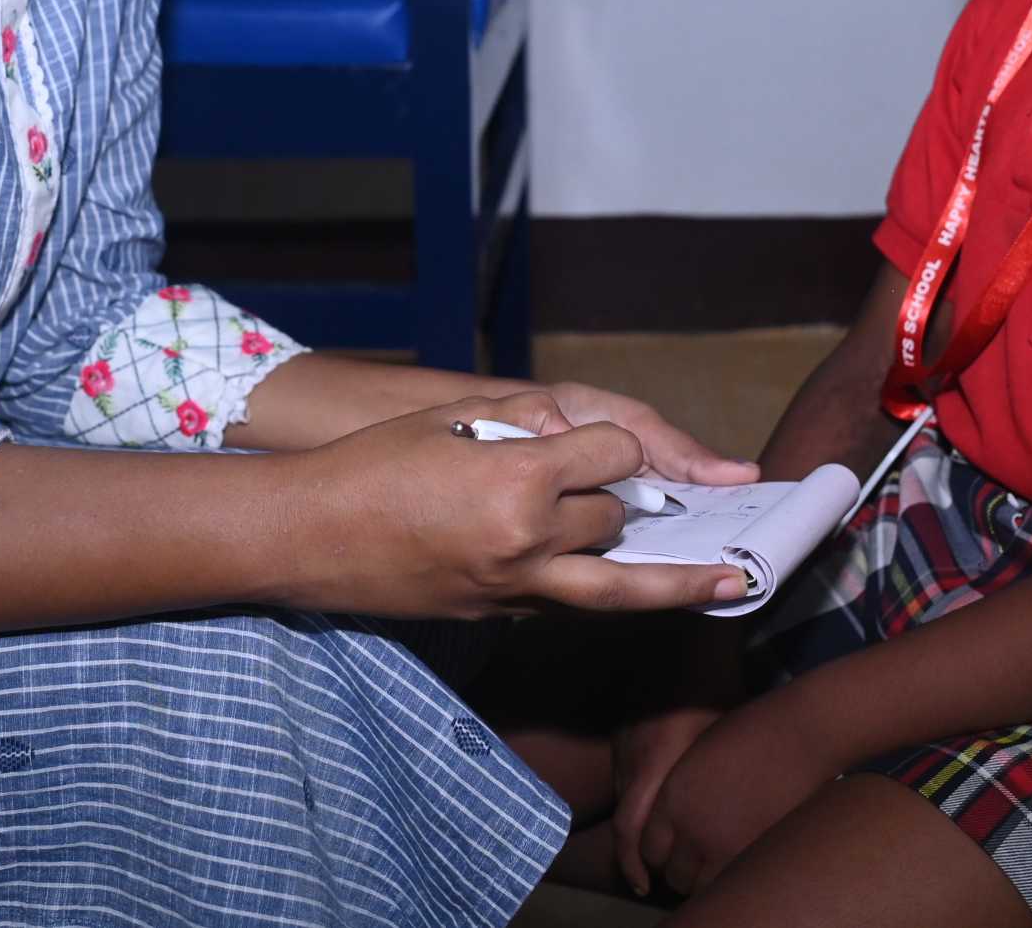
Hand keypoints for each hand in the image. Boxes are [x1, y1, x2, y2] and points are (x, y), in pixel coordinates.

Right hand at [276, 391, 749, 619]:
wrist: (311, 534)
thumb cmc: (375, 462)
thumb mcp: (453, 416)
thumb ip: (525, 419)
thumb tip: (578, 433)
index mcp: (519, 480)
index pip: (613, 457)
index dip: (614, 447)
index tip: (606, 445)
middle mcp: (527, 540)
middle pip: (614, 519)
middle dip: (618, 500)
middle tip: (625, 491)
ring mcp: (513, 587)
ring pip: (614, 585)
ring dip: (654, 572)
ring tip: (719, 579)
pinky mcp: (496, 615)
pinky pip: (571, 608)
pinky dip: (607, 598)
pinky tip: (639, 594)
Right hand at [610, 703, 722, 895]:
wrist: (687, 641)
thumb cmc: (716, 688)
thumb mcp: (724, 738)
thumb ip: (717, 782)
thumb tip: (732, 827)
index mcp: (656, 762)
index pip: (633, 827)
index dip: (637, 863)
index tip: (649, 884)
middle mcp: (632, 759)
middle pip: (622, 822)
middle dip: (630, 859)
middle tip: (645, 881)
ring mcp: (622, 746)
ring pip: (623, 799)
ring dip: (635, 827)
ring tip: (656, 848)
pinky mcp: (620, 734)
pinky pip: (624, 776)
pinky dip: (636, 799)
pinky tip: (655, 804)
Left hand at [637, 690, 838, 895]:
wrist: (798, 735)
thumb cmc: (753, 734)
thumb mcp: (700, 754)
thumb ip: (683, 794)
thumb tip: (680, 823)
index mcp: (674, 797)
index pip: (650, 848)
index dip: (663, 853)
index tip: (677, 850)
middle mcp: (692, 827)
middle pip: (675, 874)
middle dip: (685, 871)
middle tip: (702, 860)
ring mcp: (725, 845)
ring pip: (702, 888)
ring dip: (708, 881)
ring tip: (722, 863)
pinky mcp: (755, 854)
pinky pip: (734, 883)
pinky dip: (734, 880)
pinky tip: (744, 861)